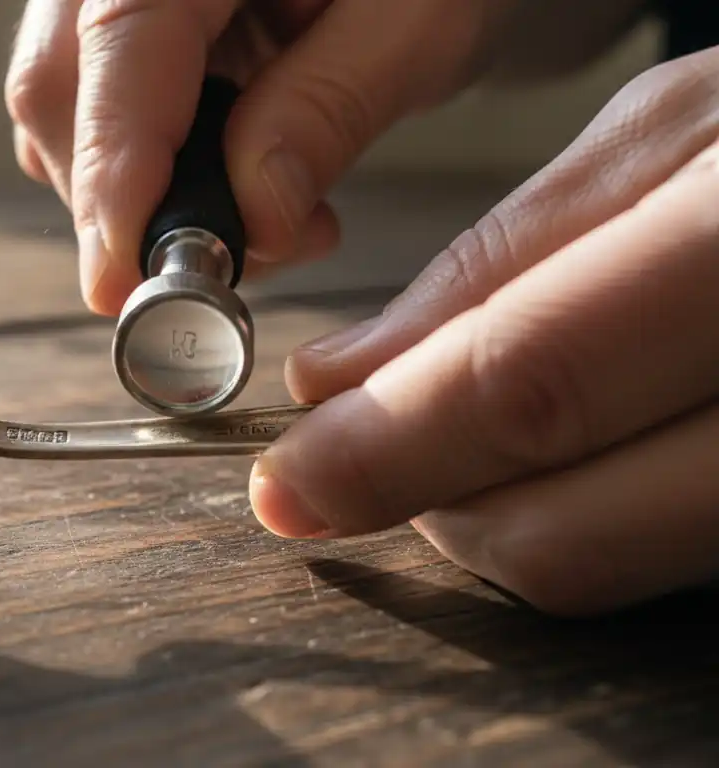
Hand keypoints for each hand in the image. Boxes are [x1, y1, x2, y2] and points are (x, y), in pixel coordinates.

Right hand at [3, 0, 633, 314]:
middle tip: (245, 256)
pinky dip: (158, 170)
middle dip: (133, 201)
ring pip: (64, 109)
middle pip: (61, 87)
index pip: (120, 44)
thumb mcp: (421, 18)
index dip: (113, 172)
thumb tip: (251, 220)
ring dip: (150, 192)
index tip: (122, 281)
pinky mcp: (130, 26)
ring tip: (276, 211)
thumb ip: (329, 108)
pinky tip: (245, 172)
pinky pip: (97, 107)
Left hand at [250, 46, 718, 616]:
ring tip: (485, 427)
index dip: (385, 449)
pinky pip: (675, 563)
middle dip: (429, 503)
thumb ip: (505, 260)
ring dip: (505, 516)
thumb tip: (344, 376)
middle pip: (564, 529)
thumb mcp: (674, 136)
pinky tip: (587, 445)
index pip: (534, 384)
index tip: (288, 480)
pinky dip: (594, 520)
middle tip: (371, 449)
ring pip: (613, 568)